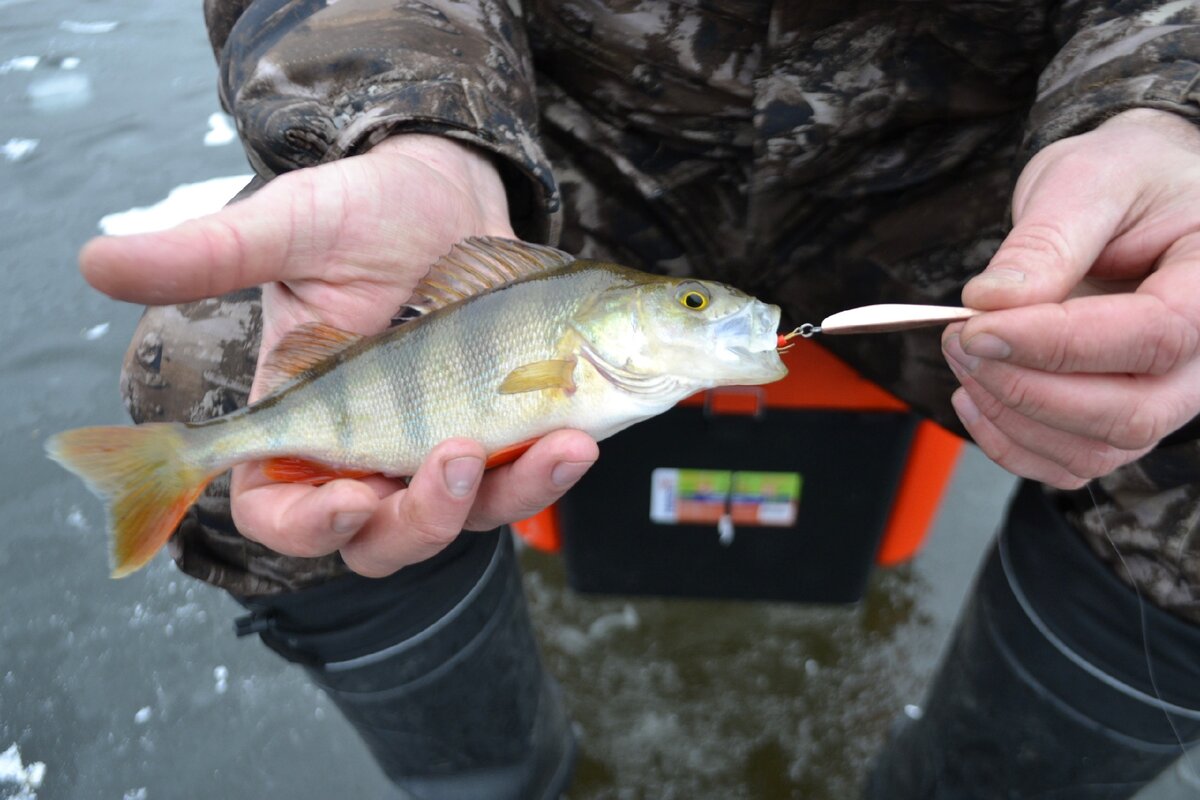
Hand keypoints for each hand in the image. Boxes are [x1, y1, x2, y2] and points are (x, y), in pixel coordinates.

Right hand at [80, 134, 597, 575]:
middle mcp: (369, 453)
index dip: (306, 523)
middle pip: (383, 539)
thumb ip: (208, 255)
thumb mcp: (290, 228)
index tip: (343, 493)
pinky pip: (521, 474)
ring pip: (466, 517)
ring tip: (558, 444)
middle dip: (422, 516)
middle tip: (453, 457)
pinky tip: (580, 434)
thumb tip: (97, 261)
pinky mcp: (502, 431)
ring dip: (511, 494)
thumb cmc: (359, 209)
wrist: (449, 189)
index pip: (281, 511)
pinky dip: (550, 467)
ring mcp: (438, 448)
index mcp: (300, 423)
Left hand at [943, 109, 1199, 488]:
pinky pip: (1071, 463)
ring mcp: (1166, 395)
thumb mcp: (1086, 180)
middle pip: (1129, 414)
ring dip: (1010, 415)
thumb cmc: (1127, 176)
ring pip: (1095, 449)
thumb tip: (992, 303)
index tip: (978, 327)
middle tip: (960, 338)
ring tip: (960, 352)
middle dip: (1026, 388)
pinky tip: (973, 395)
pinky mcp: (1122, 417)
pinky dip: (1010, 442)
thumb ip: (1046, 240)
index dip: (1058, 343)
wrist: (1135, 194)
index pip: (1153, 335)